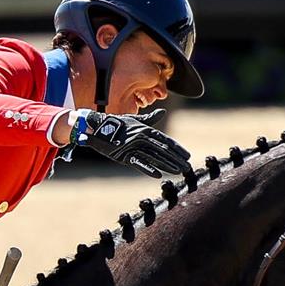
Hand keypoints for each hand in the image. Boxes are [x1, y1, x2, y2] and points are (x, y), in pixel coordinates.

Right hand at [72, 108, 190, 178]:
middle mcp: (142, 137)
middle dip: (176, 159)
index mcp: (146, 130)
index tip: (187, 155)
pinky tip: (158, 174)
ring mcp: (133, 146)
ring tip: (177, 171)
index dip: (177, 148)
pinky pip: (138, 162)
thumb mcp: (134, 120)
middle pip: (163, 150)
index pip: (165, 140)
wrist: (97, 126)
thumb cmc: (117, 123)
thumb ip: (150, 119)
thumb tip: (162, 111)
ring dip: (167, 165)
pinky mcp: (124, 155)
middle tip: (187, 167)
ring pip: (154, 157)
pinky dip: (148, 168)